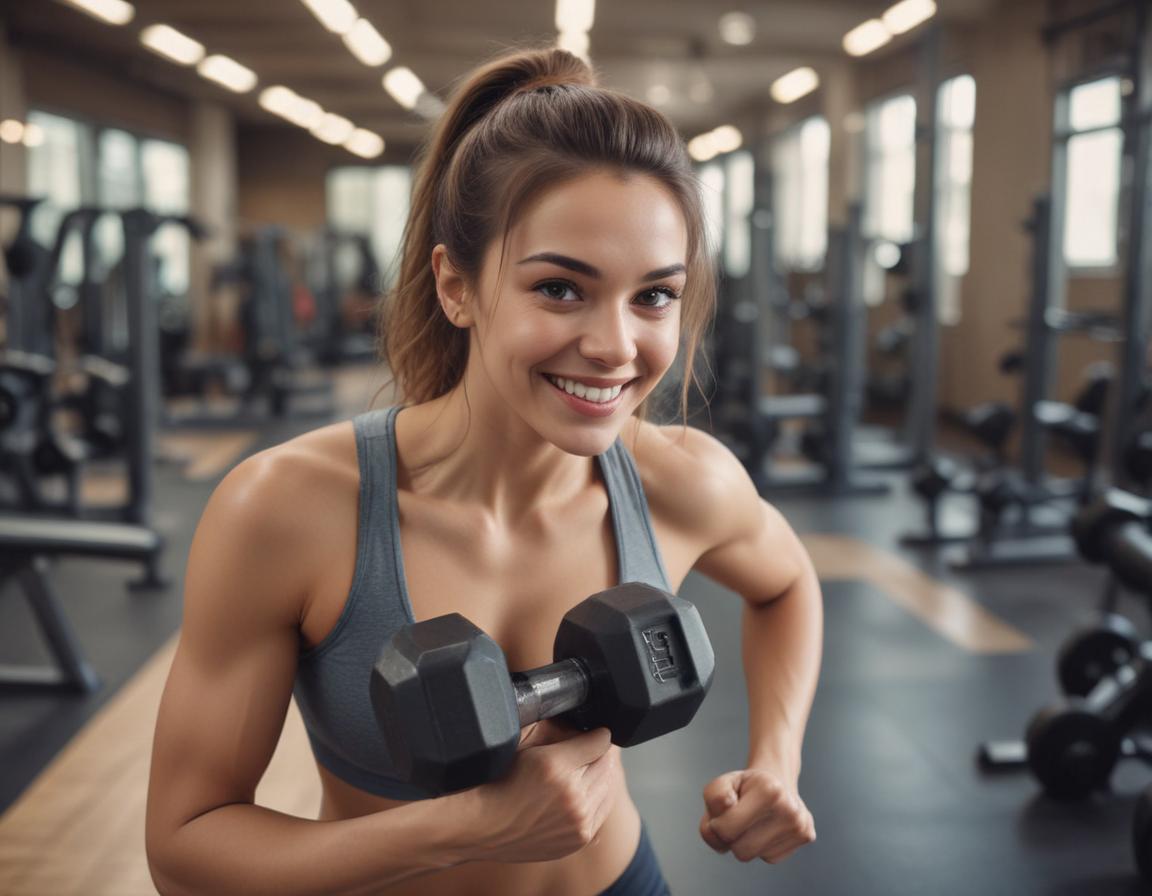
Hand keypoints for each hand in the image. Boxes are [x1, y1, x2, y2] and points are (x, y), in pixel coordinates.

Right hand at [459, 720, 621, 864]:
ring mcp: (578, 821)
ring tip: (587, 769)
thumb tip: (590, 728)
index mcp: (556, 766)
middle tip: (592, 748)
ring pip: (609, 786)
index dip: (598, 733)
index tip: (594, 732)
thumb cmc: (500, 781)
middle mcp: (571, 795)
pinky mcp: (580, 838)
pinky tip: (586, 791)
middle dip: (601, 754)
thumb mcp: (526, 747)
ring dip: (602, 775)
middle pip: (607, 764)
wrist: (484, 825)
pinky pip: (603, 810)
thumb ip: (560, 733)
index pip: (601, 741)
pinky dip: (599, 798)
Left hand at [699, 768, 814, 863]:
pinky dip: (762, 846)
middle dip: (732, 838)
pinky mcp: (807, 837)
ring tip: (753, 821)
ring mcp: (801, 825)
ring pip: (755, 856)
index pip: (726, 830)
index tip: (726, 811)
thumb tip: (727, 806)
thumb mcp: (724, 783)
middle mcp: (790, 808)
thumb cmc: (746, 786)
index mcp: (769, 789)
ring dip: (746, 842)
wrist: (777, 780)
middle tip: (738, 818)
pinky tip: (767, 827)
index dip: (717, 824)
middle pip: (741, 852)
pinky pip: (770, 857)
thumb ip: (714, 795)